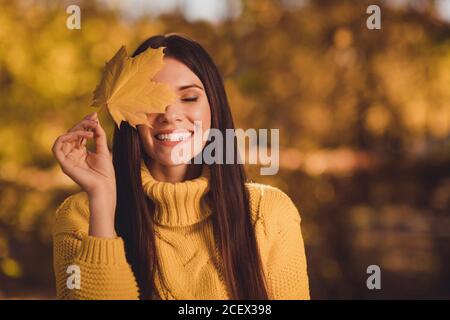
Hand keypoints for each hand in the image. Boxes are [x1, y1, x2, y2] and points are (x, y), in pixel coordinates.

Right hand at [52, 112, 116, 237]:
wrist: (105, 187)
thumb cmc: (105, 173)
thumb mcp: (104, 150)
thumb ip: (99, 136)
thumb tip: (95, 122)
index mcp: (81, 152)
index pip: (79, 134)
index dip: (85, 123)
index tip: (95, 114)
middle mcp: (72, 155)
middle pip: (72, 133)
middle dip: (83, 123)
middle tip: (94, 119)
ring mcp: (67, 159)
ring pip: (64, 137)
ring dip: (77, 129)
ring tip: (91, 128)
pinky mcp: (63, 164)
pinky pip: (57, 147)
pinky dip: (67, 138)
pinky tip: (82, 135)